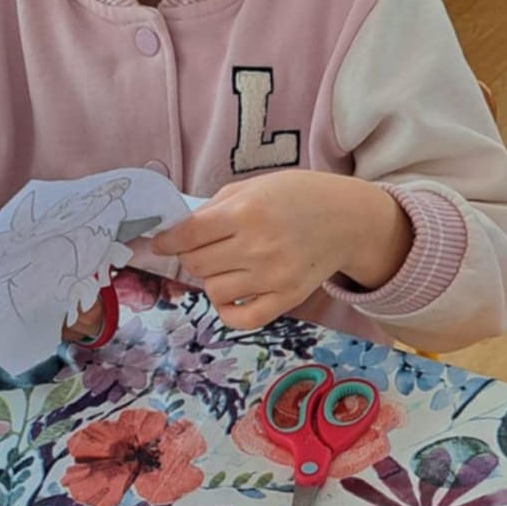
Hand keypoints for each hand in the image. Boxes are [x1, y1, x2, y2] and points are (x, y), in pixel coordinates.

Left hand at [152, 172, 411, 327]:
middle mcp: (258, 246)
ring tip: (227, 265)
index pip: (188, 235)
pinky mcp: (287, 298)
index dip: (167, 241)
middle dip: (192, 256)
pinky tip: (232, 295)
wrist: (346, 219)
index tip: (160, 242)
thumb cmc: (297, 196)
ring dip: (212, 279)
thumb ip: (216, 208)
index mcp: (247, 212)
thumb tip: (177, 232)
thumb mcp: (254, 187)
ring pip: (214, 290)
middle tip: (205, 248)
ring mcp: (273, 276)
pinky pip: (241, 318)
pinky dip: (228, 310)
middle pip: (197, 265)